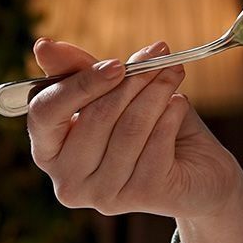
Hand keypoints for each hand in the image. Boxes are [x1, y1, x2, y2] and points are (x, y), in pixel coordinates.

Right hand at [26, 39, 242, 219]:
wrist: (199, 171)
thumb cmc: (149, 127)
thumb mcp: (114, 94)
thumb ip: (80, 72)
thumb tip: (42, 45)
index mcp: (49, 152)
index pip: (45, 113)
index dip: (80, 84)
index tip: (116, 63)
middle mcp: (68, 181)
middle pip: (96, 116)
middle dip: (133, 79)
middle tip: (160, 55)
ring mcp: (103, 195)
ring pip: (130, 127)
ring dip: (157, 91)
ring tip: (173, 72)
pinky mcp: (142, 196)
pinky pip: (157, 142)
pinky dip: (172, 114)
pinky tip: (179, 103)